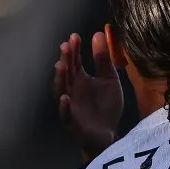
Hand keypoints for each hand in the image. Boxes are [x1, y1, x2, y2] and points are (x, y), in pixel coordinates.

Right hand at [54, 32, 122, 160]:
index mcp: (80, 80)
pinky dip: (64, 107)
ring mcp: (70, 106)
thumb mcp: (109, 79)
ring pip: (62, 91)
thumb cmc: (105, 107)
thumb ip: (103, 59)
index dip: (74, 50)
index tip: (75, 36)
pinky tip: (65, 98)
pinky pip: (66, 114)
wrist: (109, 134)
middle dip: (66, 60)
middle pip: (66, 73)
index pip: (74, 62)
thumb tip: (99, 34)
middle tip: (66, 46)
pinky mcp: (73, 122)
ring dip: (60, 79)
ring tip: (61, 65)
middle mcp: (72, 90)